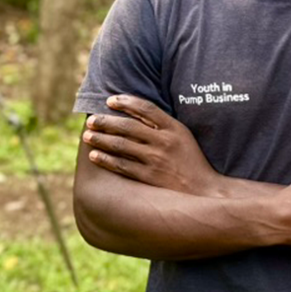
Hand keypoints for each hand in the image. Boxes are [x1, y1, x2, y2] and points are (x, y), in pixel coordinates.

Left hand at [83, 94, 220, 195]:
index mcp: (174, 128)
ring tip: (87, 136)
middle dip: (106, 121)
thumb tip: (134, 111)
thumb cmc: (191, 160)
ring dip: (101, 139)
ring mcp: (156, 160)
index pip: (145, 108)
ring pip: (121, 145)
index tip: (109, 100)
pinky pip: (122, 166)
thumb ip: (162, 123)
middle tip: (91, 121)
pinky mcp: (149, 177)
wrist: (203, 190)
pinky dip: (106, 159)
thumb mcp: (183, 136)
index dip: (125, 102)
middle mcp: (164, 142)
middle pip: (128, 126)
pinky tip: (95, 155)